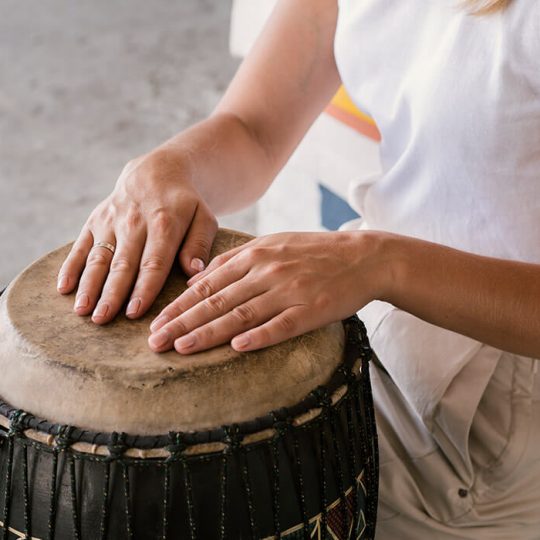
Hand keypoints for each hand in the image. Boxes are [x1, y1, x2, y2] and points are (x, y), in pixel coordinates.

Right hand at [56, 150, 217, 323]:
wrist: (157, 171)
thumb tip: (194, 271)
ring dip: (89, 284)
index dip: (144, 288)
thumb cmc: (185, 204)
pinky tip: (63, 288)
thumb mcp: (203, 217)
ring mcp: (111, 221)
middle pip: (122, 263)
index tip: (135, 312)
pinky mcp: (95, 221)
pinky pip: (80, 245)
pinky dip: (70, 266)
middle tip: (103, 319)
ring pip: (99, 257)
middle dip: (111, 293)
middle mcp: (134, 222)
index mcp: (165, 223)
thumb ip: (200, 244)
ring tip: (82, 311)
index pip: (154, 262)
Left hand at [147, 230, 389, 353]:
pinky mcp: (312, 310)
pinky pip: (281, 325)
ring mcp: (289, 290)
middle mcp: (267, 271)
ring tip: (180, 348)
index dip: (179, 305)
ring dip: (208, 333)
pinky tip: (236, 348)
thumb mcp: (272, 244)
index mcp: (255, 254)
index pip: (207, 283)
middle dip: (182, 322)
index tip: (156, 322)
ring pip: (241, 314)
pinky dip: (258, 336)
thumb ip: (235, 260)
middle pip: (217, 301)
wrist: (363, 257)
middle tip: (154, 342)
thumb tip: (199, 281)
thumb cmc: (313, 251)